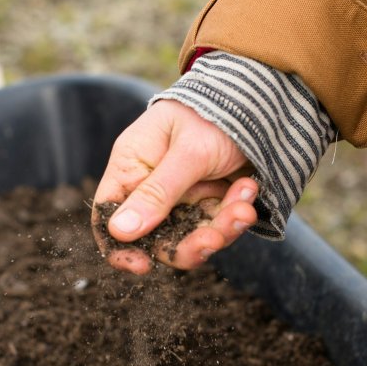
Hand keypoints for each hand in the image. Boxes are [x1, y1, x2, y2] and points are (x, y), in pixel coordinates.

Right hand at [92, 99, 258, 273]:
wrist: (257, 99)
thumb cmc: (212, 114)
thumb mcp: (187, 152)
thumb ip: (157, 192)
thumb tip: (119, 232)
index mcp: (132, 166)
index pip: (109, 214)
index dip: (119, 246)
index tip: (142, 266)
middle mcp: (153, 185)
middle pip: (157, 236)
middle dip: (188, 243)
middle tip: (214, 238)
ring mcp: (183, 195)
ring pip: (192, 235)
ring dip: (221, 228)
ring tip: (244, 208)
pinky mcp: (210, 200)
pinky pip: (218, 224)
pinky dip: (236, 212)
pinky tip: (248, 188)